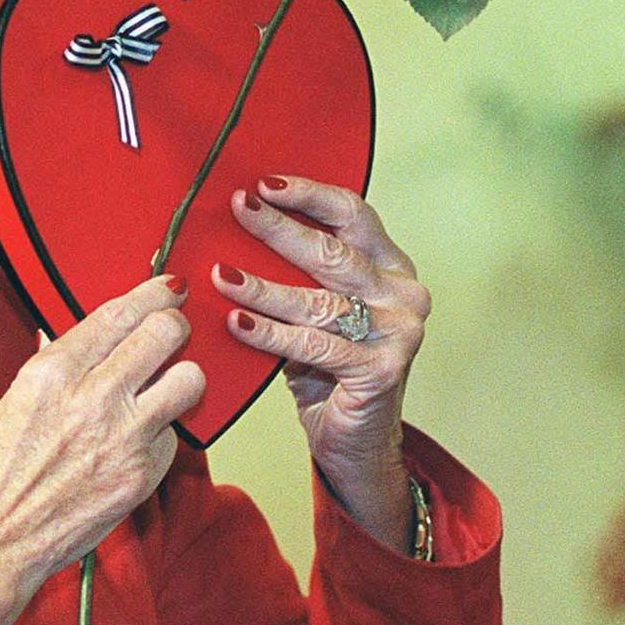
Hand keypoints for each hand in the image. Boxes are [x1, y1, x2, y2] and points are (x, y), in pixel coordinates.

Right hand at [0, 275, 205, 624]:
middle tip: (173, 333)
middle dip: (175, 327)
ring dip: (183, 378)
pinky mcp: (140, 478)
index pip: (120, 313)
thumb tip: (67, 337)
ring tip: (168, 385)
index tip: (167, 289)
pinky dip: (163, 436)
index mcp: (51, 372)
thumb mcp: (9, 404)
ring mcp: (122, 439)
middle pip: (166, 334)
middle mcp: (92, 397)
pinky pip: (174, 440)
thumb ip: (50, 368)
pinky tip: (140, 442)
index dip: (152, 294)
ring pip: (189, 382)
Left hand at [213, 175, 430, 551]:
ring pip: (318, 301)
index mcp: (390, 266)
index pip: (353, 215)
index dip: (309, 195)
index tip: (263, 184)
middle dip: (278, 228)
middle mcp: (403, 293)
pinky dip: (270, 334)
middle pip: (332, 252)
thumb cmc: (327, 368)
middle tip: (237, 208)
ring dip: (263, 286)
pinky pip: (313, 344)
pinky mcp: (382, 369)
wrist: (354, 441)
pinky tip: (237, 323)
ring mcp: (399, 332)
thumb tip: (232, 233)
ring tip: (221, 274)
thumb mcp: (313, 311)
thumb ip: (294, 274)